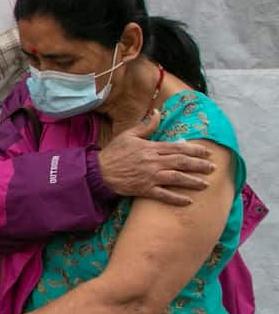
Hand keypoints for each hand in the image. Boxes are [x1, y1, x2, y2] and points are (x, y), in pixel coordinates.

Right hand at [99, 111, 214, 205]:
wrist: (99, 171)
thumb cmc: (114, 152)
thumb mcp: (128, 135)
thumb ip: (146, 126)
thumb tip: (158, 113)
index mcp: (151, 148)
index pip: (178, 148)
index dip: (194, 150)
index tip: (207, 152)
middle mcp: (153, 162)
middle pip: (181, 163)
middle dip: (199, 165)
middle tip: (213, 168)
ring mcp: (150, 176)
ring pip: (176, 178)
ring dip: (193, 181)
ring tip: (206, 184)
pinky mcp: (144, 189)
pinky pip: (164, 195)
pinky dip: (176, 198)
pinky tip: (188, 200)